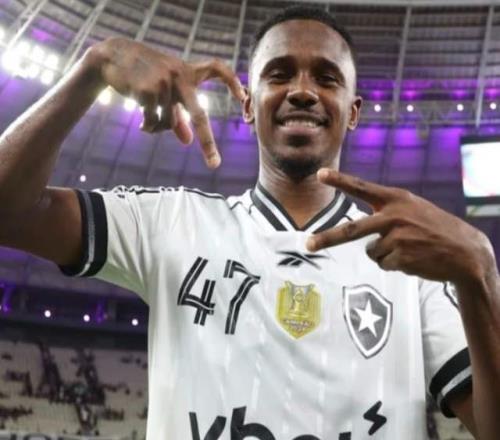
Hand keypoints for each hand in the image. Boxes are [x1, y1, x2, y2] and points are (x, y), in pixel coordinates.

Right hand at [93, 37, 245, 167]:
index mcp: (188, 72)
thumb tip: (188, 142)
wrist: (112, 57)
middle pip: (198, 114)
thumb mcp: (165, 92)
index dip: (232, 81)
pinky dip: (148, 127)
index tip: (243, 96)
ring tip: (148, 122)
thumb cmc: (144, 74)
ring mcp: (164, 82)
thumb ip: (178, 116)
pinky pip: (153, 122)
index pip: (216, 68)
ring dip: (158, 128)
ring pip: (168, 123)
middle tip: (215, 164)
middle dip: (206, 142)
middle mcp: (180, 75)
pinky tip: (140, 122)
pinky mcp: (147, 90)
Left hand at [306, 168, 496, 285]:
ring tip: (408, 249)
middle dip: (327, 238)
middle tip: (308, 244)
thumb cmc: (435, 227)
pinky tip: (413, 259)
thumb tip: (358, 230)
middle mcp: (394, 216)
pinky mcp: (402, 258)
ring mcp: (398, 237)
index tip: (319, 174)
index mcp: (396, 199)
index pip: (362, 188)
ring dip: (383, 254)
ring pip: (370, 252)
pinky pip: (384, 264)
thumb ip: (386, 211)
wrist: (465, 251)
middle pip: (351, 230)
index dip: (340, 181)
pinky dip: (394, 264)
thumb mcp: (413, 208)